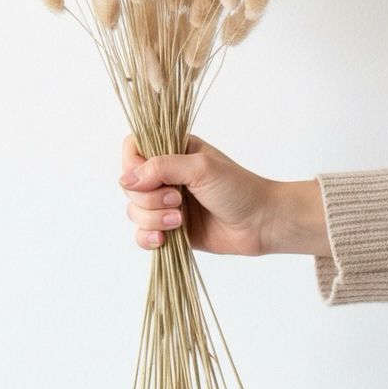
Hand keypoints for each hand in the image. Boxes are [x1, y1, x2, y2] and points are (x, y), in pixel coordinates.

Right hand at [119, 134, 330, 256]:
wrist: (261, 223)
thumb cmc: (238, 188)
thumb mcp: (201, 168)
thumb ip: (162, 168)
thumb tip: (126, 179)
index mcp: (173, 150)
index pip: (133, 149)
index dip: (133, 165)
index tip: (149, 178)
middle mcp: (166, 175)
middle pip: (130, 185)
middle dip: (148, 198)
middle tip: (177, 200)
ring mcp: (166, 203)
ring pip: (134, 211)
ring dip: (152, 219)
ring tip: (179, 221)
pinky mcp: (169, 229)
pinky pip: (141, 235)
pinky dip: (148, 238)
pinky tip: (165, 239)